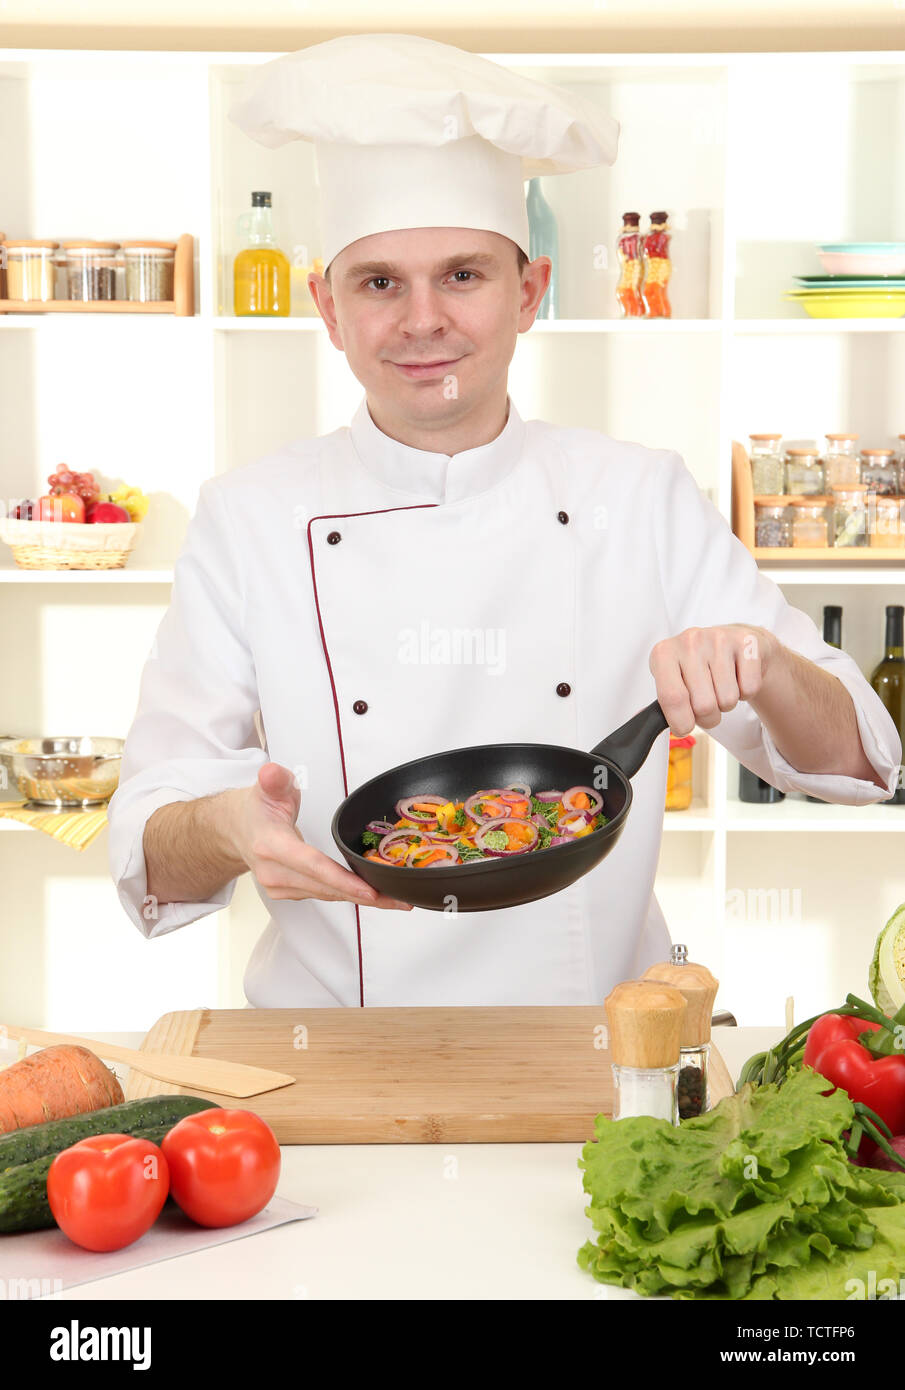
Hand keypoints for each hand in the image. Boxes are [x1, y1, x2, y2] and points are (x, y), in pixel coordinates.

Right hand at [226, 762, 412, 910]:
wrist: (233, 830)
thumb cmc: (255, 808)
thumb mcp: (267, 787)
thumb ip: (275, 780)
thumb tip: (273, 773)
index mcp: (271, 845)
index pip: (312, 865)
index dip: (342, 880)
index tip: (370, 890)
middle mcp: (274, 872)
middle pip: (326, 887)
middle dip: (364, 895)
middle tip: (400, 899)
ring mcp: (280, 887)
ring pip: (327, 895)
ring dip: (360, 899)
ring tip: (394, 899)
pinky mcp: (288, 892)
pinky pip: (323, 895)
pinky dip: (347, 894)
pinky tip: (371, 894)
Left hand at [648, 624, 777, 735]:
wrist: (732, 643)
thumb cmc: (697, 667)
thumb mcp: (672, 679)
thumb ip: (664, 702)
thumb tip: (650, 725)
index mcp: (664, 653)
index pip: (672, 698)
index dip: (681, 722)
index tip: (685, 726)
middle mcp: (689, 641)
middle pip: (704, 705)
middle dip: (708, 716)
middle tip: (707, 704)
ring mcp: (719, 639)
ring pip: (728, 700)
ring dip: (726, 704)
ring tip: (721, 686)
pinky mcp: (747, 642)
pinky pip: (749, 689)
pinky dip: (745, 693)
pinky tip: (737, 677)